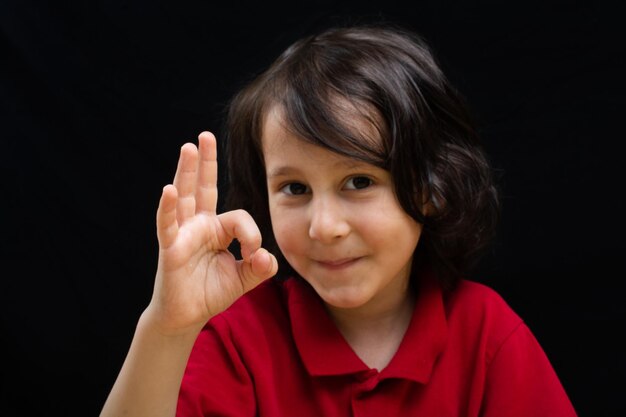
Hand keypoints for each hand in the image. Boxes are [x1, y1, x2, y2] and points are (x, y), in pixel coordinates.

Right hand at [145, 131, 277, 335]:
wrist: (187, 316)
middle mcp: (199, 225)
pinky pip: (168, 225)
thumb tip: (267, 256)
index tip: (255, 255)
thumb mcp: (244, 278)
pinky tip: (168, 190)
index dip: (251, 233)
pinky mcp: (170, 249)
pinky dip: (168, 209)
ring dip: (187, 172)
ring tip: (189, 147)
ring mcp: (183, 234)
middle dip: (205, 162)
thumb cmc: (211, 292)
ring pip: (185, 198)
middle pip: (203, 187)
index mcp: (217, 229)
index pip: (239, 217)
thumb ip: (260, 267)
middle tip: (205, 136)